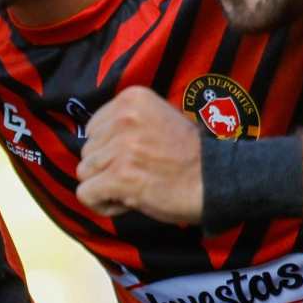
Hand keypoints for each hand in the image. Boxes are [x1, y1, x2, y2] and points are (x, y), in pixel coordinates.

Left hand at [77, 86, 201, 222]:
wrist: (218, 179)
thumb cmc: (190, 154)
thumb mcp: (159, 119)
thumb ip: (126, 124)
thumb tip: (95, 141)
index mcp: (131, 98)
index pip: (93, 128)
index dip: (110, 148)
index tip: (135, 158)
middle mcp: (123, 118)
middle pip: (87, 150)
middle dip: (106, 167)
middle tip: (138, 174)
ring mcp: (120, 148)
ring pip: (84, 172)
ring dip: (105, 186)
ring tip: (135, 187)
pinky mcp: (119, 176)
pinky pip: (85, 194)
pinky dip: (101, 204)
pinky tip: (125, 203)